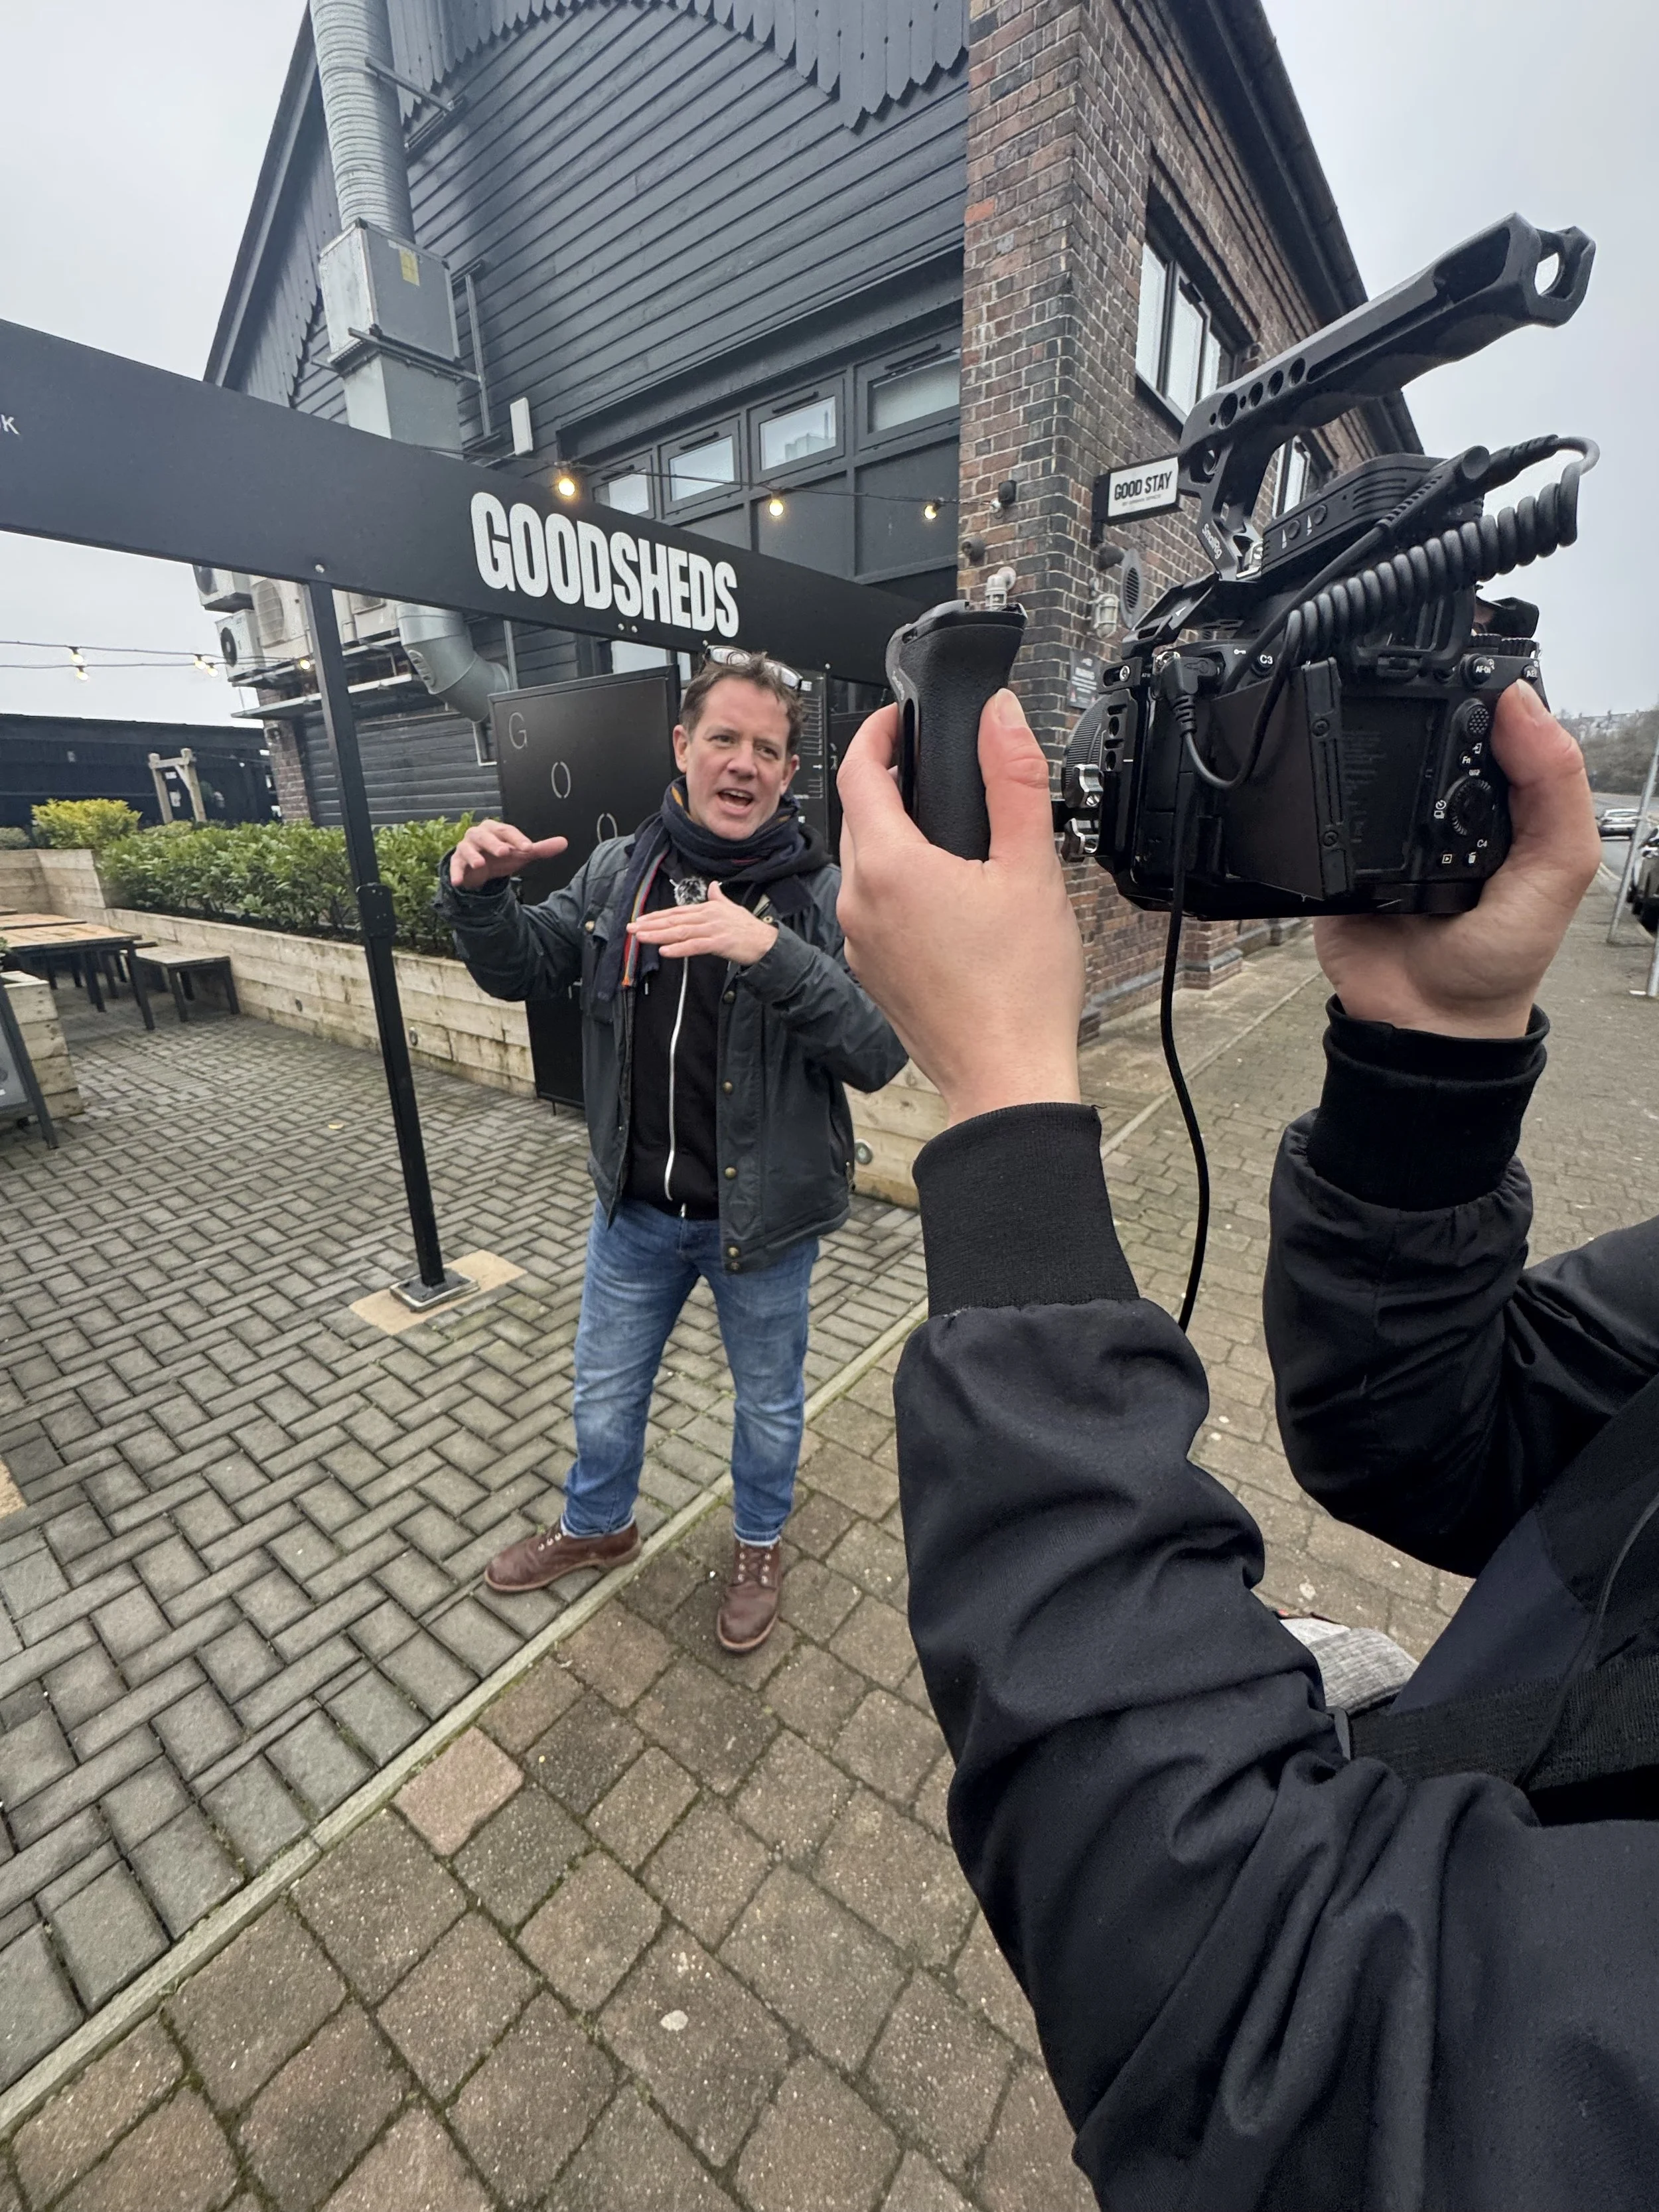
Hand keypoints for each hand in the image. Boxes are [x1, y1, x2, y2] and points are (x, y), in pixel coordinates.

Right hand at [448, 818, 567, 890]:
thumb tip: (564, 842)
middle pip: (486, 836)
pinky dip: (456, 873)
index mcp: (496, 829)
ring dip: (473, 855)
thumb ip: (540, 849)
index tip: (529, 849)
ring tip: (480, 864)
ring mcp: (466, 848)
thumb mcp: (521, 854)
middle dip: (494, 843)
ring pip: (467, 848)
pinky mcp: (457, 862)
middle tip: (505, 851)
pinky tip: (458, 882)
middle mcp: (479, 835)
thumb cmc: (501, 856)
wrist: (480, 869)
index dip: (518, 839)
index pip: (507, 831)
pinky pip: (455, 866)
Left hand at [626, 880, 778, 964]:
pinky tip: (664, 951)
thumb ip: (719, 897)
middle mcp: (707, 916)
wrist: (766, 942)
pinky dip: (678, 949)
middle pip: (674, 920)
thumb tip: (714, 885)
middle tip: (631, 928)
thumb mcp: (732, 908)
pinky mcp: (719, 943)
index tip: (640, 920)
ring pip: (680, 932)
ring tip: (641, 937)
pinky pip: (695, 946)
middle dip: (651, 924)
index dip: (657, 916)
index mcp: (708, 908)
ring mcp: (712, 929)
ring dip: (658, 935)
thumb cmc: (748, 927)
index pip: (677, 912)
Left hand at [836, 690, 1083, 1123]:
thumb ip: (1013, 779)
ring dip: (890, 834)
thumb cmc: (1020, 987)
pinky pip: (870, 907)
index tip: (899, 719)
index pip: (857, 771)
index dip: (876, 732)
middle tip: (928, 765)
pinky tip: (941, 894)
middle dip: (885, 781)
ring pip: (861, 863)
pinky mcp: (869, 970)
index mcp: (890, 866)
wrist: (1006, 1076)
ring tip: (941, 828)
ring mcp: (859, 940)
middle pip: (855, 815)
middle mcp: (859, 901)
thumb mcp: (1032, 867)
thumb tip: (999, 715)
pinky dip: (894, 883)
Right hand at [1315, 681, 1601, 1037]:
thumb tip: (1524, 705)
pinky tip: (1333, 765)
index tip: (1477, 662)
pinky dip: (1323, 786)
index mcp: (1506, 801)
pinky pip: (1321, 808)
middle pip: (1429, 729)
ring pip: (1371, 759)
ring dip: (1368, 736)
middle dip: (1424, 700)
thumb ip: (1556, 788)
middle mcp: (1445, 806)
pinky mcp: (1336, 852)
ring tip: (1376, 713)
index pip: (1503, 724)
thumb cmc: (1498, 958)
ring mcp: (1386, 828)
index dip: (1495, 688)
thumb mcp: (1558, 869)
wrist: (1423, 1021)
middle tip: (1418, 677)